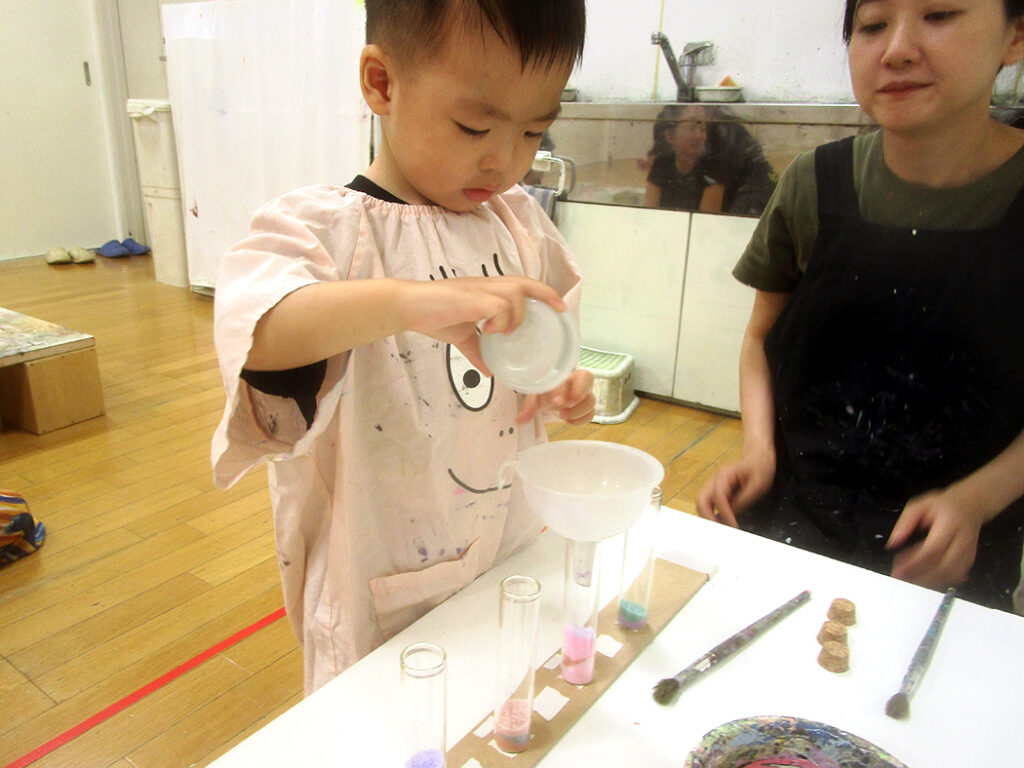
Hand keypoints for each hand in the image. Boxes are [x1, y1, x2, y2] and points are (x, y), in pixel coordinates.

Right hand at [401, 277, 565, 373]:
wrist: (406, 306)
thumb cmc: (432, 315)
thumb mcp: (461, 338)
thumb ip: (478, 352)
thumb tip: (490, 372)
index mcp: (487, 292)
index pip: (522, 285)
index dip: (543, 293)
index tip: (559, 308)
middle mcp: (486, 286)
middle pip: (525, 283)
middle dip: (546, 296)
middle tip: (559, 311)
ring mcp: (479, 291)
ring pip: (515, 293)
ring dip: (516, 315)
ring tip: (504, 333)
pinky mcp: (470, 298)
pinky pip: (498, 305)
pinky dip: (501, 320)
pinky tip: (489, 331)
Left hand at [515, 369, 594, 425]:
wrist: (550, 400)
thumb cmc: (544, 392)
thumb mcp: (535, 395)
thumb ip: (529, 406)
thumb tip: (520, 420)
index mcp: (567, 372)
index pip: (569, 373)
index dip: (566, 389)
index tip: (555, 401)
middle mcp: (579, 381)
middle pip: (588, 381)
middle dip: (576, 396)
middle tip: (561, 408)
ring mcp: (585, 395)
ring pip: (590, 401)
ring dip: (576, 411)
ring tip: (561, 415)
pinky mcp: (587, 409)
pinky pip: (590, 415)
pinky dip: (579, 420)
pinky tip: (568, 421)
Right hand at [695, 450, 774, 526]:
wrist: (757, 456)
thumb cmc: (760, 467)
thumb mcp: (759, 484)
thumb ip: (744, 499)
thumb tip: (732, 514)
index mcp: (725, 474)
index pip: (719, 496)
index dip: (725, 513)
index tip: (733, 525)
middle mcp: (715, 480)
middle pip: (701, 500)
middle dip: (707, 517)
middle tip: (719, 530)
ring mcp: (713, 485)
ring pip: (702, 504)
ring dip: (708, 517)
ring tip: (721, 529)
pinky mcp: (716, 491)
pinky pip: (709, 504)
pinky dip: (712, 515)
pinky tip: (722, 523)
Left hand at [886, 488, 986, 589]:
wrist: (970, 506)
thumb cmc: (943, 506)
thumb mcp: (919, 505)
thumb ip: (905, 522)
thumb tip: (894, 541)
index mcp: (950, 524)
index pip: (932, 550)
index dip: (914, 563)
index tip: (898, 569)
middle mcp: (962, 541)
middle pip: (943, 567)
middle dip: (920, 576)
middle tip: (900, 577)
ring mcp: (968, 552)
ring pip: (950, 575)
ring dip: (928, 581)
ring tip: (909, 579)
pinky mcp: (969, 561)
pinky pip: (955, 577)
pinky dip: (938, 581)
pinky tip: (924, 579)